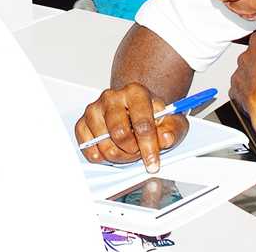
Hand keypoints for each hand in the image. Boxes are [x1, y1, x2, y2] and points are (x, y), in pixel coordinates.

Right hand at [75, 83, 189, 170]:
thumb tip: (166, 138)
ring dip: (117, 155)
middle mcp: (111, 97)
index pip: (142, 124)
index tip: (153, 163)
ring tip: (127, 151)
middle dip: (131, 151)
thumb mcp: (171, 121)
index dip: (149, 147)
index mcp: (135, 92)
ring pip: (103, 143)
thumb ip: (173, 129)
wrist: (133, 110)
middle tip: (138, 153)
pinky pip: (87, 146)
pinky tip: (111, 151)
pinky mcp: (82, 122)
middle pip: (119, 134)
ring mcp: (94, 109)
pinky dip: (99, 156)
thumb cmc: (152, 116)